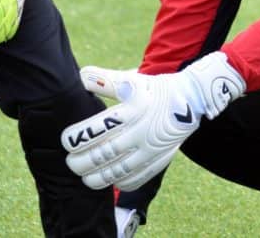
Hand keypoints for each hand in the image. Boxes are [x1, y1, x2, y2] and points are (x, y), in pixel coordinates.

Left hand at [62, 52, 244, 190]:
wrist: (193, 99)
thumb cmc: (156, 89)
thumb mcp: (133, 79)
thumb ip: (106, 80)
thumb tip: (80, 77)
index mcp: (133, 110)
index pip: (98, 129)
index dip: (79, 138)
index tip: (66, 141)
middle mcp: (142, 132)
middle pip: (105, 154)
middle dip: (82, 162)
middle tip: (70, 162)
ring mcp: (152, 149)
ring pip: (119, 171)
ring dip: (97, 178)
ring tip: (84, 177)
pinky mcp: (160, 160)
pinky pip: (137, 179)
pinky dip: (120, 183)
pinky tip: (110, 181)